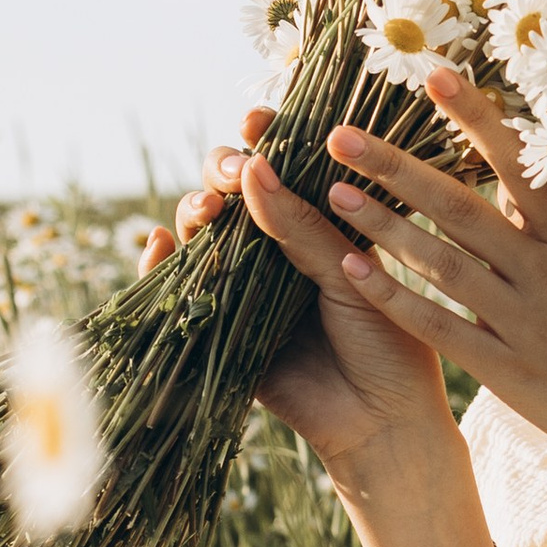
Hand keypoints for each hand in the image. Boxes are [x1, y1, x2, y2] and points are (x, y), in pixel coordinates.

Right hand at [140, 106, 455, 483]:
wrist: (384, 425)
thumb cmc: (388, 345)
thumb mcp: (352, 276)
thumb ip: (304, 227)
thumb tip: (254, 169)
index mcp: (320, 223)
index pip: (283, 165)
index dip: (265, 137)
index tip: (258, 121)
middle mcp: (277, 247)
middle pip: (233, 190)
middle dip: (224, 171)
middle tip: (237, 175)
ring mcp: (245, 285)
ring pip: (203, 232)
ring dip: (195, 212)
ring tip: (206, 212)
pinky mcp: (219, 325)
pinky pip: (180, 289)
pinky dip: (162, 265)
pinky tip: (157, 244)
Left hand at [254, 67, 546, 504]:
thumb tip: (505, 183)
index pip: (517, 162)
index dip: (474, 115)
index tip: (431, 72)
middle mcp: (544, 270)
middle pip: (459, 207)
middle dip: (397, 167)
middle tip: (340, 135)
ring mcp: (523, 320)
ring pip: (441, 261)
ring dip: (383, 225)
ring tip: (333, 193)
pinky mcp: (506, 369)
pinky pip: (440, 326)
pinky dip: (394, 297)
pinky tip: (352, 270)